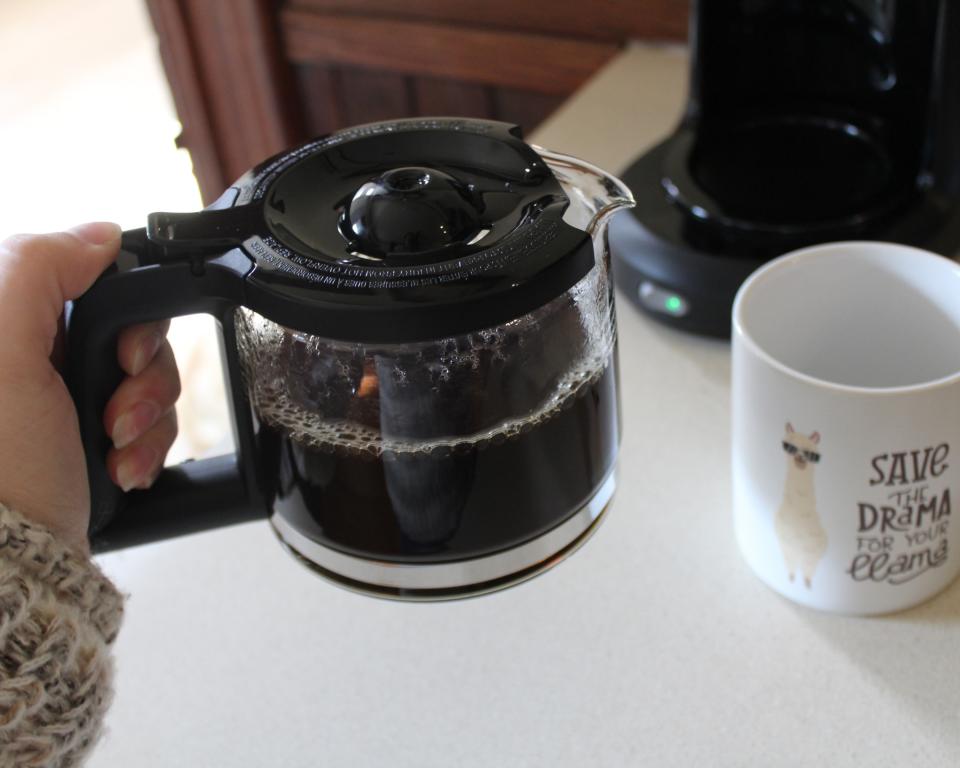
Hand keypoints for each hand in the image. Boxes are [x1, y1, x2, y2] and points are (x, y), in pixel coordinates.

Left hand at [0, 223, 179, 552]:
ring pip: (148, 381)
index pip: (97, 284)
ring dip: (147, 418)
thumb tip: (96, 234)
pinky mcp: (91, 440)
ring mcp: (67, 403)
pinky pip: (149, 423)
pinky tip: (121, 469)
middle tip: (115, 411)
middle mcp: (37, 360)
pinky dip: (146, 446)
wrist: (11, 562)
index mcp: (12, 328)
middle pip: (134, 335)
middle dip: (142, 378)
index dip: (129, 316)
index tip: (121, 354)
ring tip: (116, 451)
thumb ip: (36, 270)